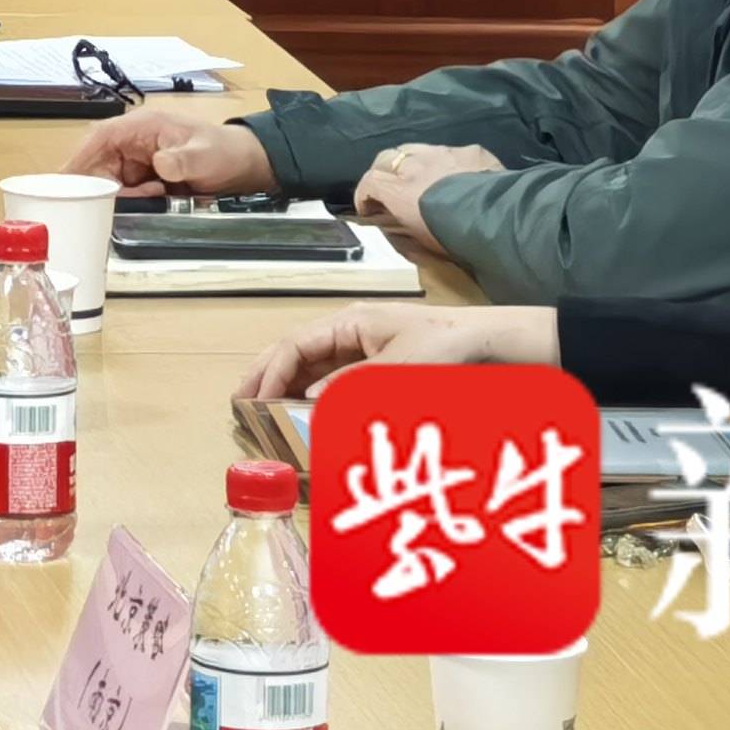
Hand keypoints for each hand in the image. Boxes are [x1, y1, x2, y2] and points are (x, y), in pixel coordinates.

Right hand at [66, 107, 276, 194]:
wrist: (244, 166)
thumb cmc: (224, 151)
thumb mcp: (205, 155)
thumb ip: (182, 159)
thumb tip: (161, 164)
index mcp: (142, 127)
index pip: (99, 137)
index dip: (79, 157)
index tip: (64, 179)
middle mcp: (134, 142)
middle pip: (99, 164)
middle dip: (105, 186)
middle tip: (126, 200)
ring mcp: (138, 161)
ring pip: (110, 182)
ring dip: (125, 196)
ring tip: (158, 196)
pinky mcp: (144, 178)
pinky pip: (125, 192)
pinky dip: (134, 202)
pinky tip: (158, 201)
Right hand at [238, 301, 554, 403]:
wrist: (489, 343)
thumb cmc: (444, 345)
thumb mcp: (397, 368)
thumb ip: (351, 383)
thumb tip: (308, 399)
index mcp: (349, 321)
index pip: (296, 343)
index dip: (271, 371)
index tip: (254, 401)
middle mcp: (351, 330)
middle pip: (297, 349)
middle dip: (267, 372)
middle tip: (241, 400)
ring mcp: (364, 345)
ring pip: (314, 363)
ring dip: (288, 383)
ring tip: (265, 405)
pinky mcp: (380, 362)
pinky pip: (337, 375)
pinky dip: (316, 390)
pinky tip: (308, 407)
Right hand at [353, 141, 504, 249]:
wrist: (496, 218)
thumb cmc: (455, 237)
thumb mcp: (424, 243)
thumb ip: (405, 233)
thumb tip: (396, 231)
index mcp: (399, 190)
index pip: (369, 182)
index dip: (364, 195)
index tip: (368, 209)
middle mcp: (414, 164)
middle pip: (386, 158)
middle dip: (382, 171)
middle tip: (389, 187)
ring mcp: (442, 153)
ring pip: (415, 148)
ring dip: (411, 161)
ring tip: (420, 175)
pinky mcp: (468, 150)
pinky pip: (450, 151)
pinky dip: (447, 162)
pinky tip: (458, 174)